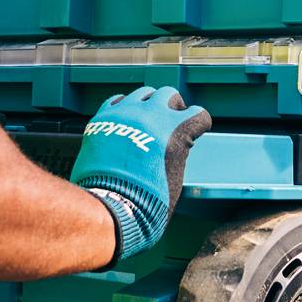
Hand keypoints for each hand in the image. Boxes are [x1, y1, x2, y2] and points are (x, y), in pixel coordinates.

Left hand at [70, 86, 211, 261]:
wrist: (111, 207)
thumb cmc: (147, 202)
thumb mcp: (175, 175)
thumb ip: (176, 150)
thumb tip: (172, 143)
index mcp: (176, 131)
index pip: (198, 114)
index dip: (198, 124)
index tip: (194, 129)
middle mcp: (152, 116)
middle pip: (169, 94)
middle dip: (172, 107)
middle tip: (168, 122)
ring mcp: (125, 114)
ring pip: (142, 93)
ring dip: (147, 105)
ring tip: (144, 120)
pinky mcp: (103, 118)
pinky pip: (116, 101)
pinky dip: (123, 109)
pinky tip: (123, 121)